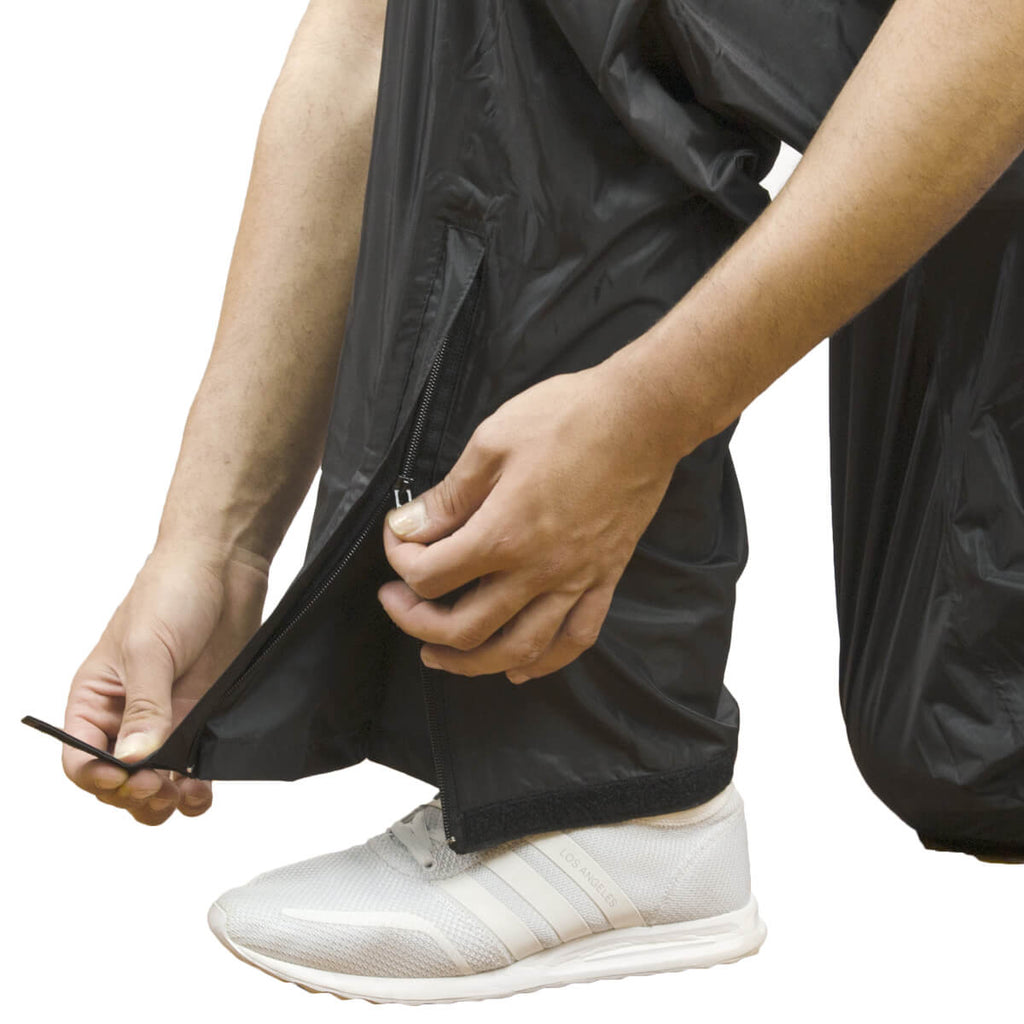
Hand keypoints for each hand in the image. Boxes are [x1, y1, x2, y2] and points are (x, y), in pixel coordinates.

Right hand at [62, 537, 267, 823]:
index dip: (97, 779)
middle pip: (116, 782)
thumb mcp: (148, 648)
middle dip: (133, 795)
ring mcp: (167, 721)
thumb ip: (144, 706)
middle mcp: (127, 716)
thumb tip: (133, 759)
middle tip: (159, 788)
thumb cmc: (172, 591)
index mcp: (96, 698)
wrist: (223, 567)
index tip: (124, 780)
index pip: (80, 759)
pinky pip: (193, 768)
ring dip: (165, 801)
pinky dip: (196, 787)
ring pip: (155, 785)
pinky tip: (203, 787)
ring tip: (183, 794)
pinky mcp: (202, 718)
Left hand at [377, 356, 683, 683]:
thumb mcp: (492, 443)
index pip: (430, 574)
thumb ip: (449, 497)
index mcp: (503, 534)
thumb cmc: (569, 418)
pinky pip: (576, 638)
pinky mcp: (604, 578)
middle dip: (417, 622)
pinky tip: (521, 668)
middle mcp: (538, 570)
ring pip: (518, 650)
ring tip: (440, 655)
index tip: (399, 537)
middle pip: (464, 628)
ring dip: (471, 662)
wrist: (643, 417)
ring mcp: (575, 580)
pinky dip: (546, 663)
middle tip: (398, 604)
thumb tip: (409, 526)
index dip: (400, 559)